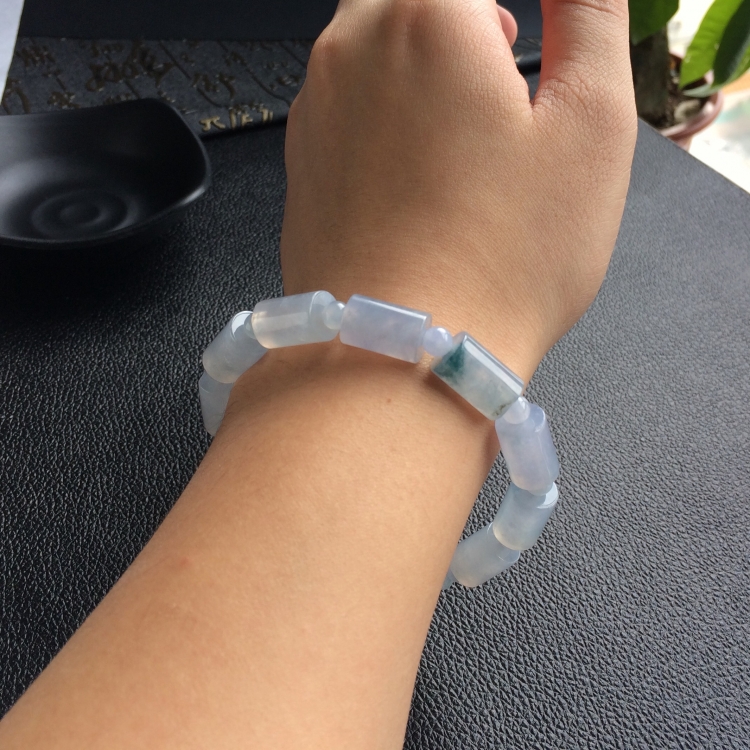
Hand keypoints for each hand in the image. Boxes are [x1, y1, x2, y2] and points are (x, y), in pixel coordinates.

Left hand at [281, 0, 636, 380]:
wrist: (403, 356)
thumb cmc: (505, 254)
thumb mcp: (591, 124)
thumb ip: (591, 16)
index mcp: (426, 16)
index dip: (504, 16)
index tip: (518, 54)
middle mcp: (351, 47)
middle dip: (464, 14)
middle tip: (506, 59)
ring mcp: (314, 109)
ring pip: (371, 40)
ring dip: (424, 56)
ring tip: (467, 124)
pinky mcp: (303, 163)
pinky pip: (346, 102)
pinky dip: (386, 109)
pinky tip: (419, 173)